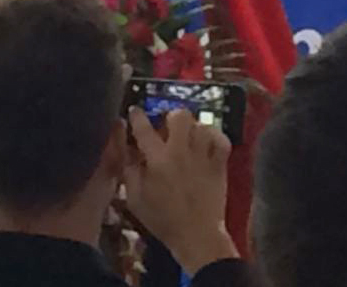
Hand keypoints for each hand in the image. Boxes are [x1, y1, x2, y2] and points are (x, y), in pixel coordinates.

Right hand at [123, 109, 236, 273]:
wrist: (196, 235)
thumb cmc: (162, 219)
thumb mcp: (135, 199)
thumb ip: (128, 171)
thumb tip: (125, 148)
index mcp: (158, 160)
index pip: (144, 129)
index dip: (137, 116)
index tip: (135, 110)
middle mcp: (181, 152)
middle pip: (179, 116)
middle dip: (171, 116)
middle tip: (167, 127)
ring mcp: (203, 156)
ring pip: (201, 125)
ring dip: (192, 127)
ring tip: (188, 136)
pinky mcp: (220, 164)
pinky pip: (221, 138)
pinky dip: (214, 135)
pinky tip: (207, 141)